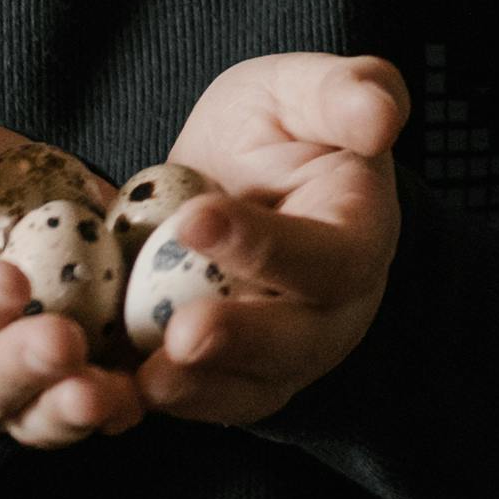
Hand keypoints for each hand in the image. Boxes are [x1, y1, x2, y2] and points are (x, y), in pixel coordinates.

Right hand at [0, 98, 144, 447]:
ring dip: (70, 409)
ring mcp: (6, 386)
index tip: (8, 283)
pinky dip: (122, 402)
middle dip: (19, 370)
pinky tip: (149, 387)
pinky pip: (93, 405)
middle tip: (62, 342)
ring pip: (33, 415)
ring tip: (109, 394)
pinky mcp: (65, 381)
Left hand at [129, 53, 413, 428]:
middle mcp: (332, 313)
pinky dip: (163, 405)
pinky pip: (205, 406)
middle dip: (240, 342)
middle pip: (298, 343)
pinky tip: (117, 394)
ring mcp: (285, 358)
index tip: (194, 219)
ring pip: (252, 389)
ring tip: (146, 380)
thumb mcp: (304, 93)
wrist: (243, 184)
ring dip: (199, 390)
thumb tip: (381, 120)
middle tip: (182, 333)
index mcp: (358, 239)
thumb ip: (346, 92)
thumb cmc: (280, 132)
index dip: (265, 246)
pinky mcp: (232, 381)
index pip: (328, 257)